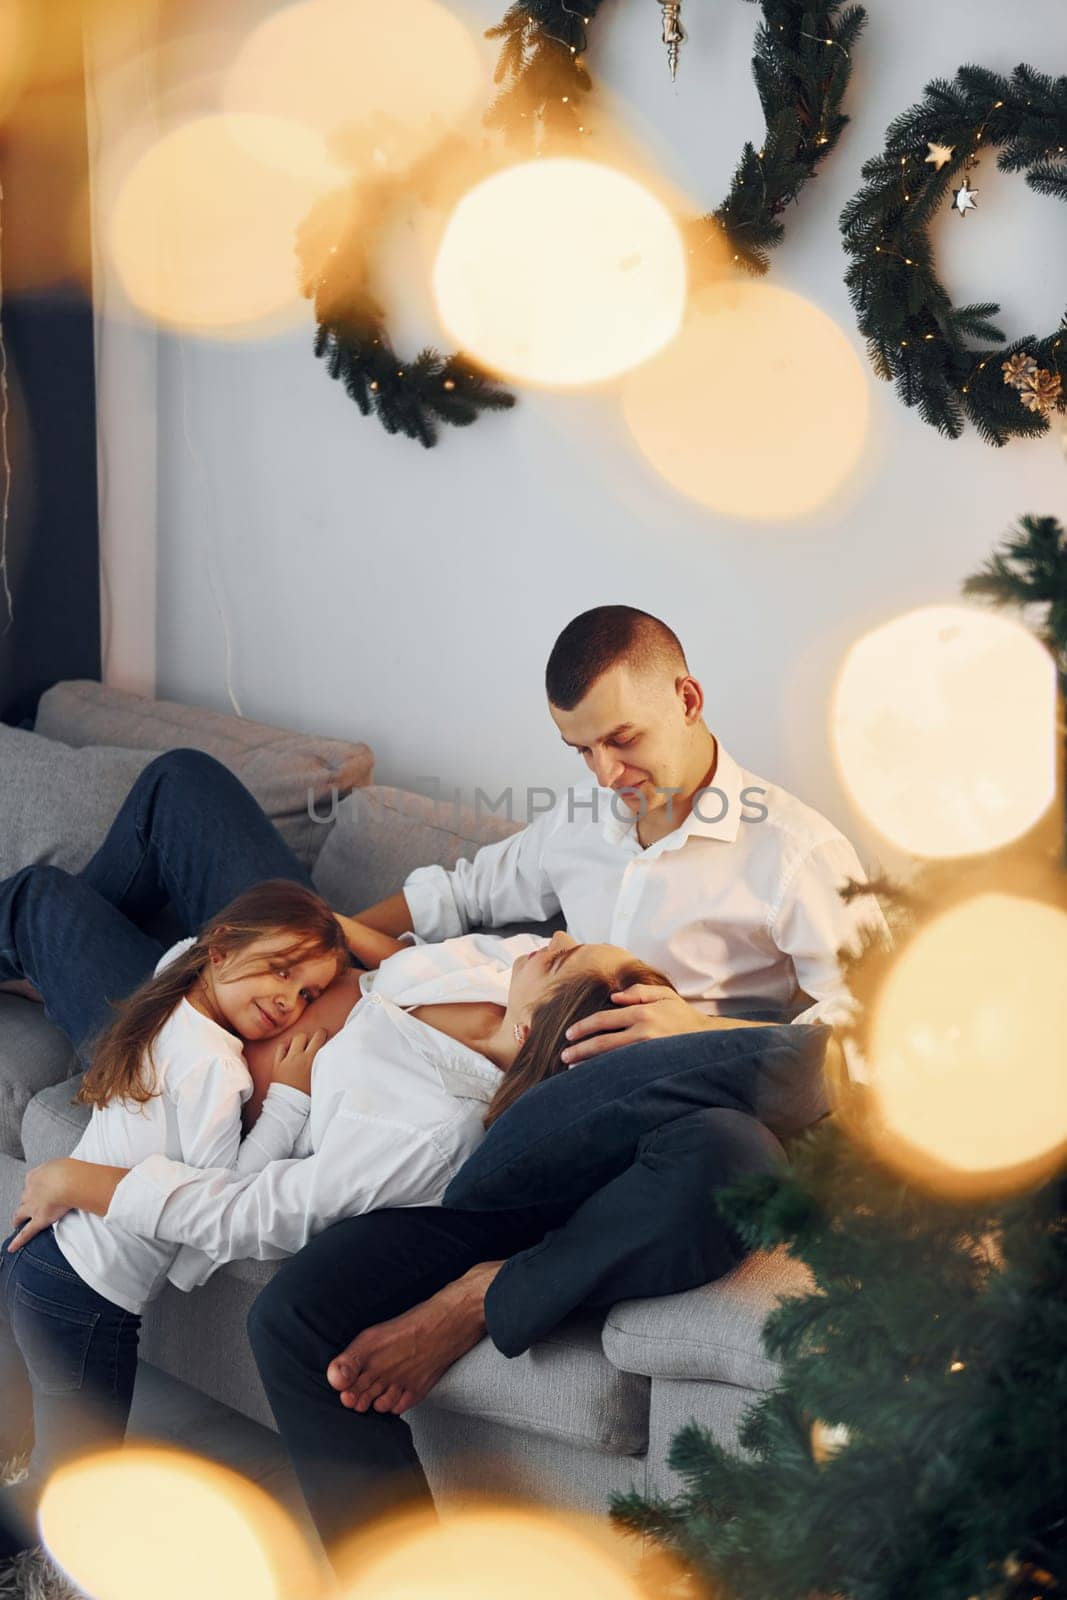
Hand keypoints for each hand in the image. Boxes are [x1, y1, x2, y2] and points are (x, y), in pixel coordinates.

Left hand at [9, 1159, 75, 1251]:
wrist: (68, 1181)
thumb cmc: (70, 1171)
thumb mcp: (64, 1164)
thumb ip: (62, 1169)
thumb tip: (68, 1171)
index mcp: (36, 1176)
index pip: (30, 1182)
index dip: (34, 1187)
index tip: (37, 1188)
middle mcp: (31, 1191)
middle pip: (24, 1198)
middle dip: (25, 1202)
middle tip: (26, 1206)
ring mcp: (33, 1207)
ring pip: (21, 1214)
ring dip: (18, 1219)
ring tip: (17, 1223)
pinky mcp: (38, 1220)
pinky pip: (26, 1233)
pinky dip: (18, 1241)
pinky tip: (12, 1248)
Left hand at [271, 1028, 327, 1094]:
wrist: (290, 1108)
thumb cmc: (308, 1097)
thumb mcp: (320, 1080)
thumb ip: (325, 1066)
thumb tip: (331, 1057)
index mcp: (312, 1060)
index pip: (319, 1037)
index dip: (323, 1035)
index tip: (325, 1037)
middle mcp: (299, 1057)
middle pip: (306, 1036)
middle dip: (311, 1036)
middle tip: (316, 1040)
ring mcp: (287, 1059)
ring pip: (294, 1039)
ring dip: (300, 1040)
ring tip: (303, 1046)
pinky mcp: (277, 1064)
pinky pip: (281, 1047)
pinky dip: (286, 1046)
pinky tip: (290, 1049)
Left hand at [560, 984, 715, 1065]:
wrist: (709, 1039)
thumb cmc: (682, 1015)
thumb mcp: (664, 995)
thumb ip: (638, 992)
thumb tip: (613, 998)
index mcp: (642, 1012)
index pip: (604, 1020)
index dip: (584, 1027)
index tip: (569, 1034)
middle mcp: (643, 1032)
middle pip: (603, 1042)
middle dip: (580, 1049)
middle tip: (563, 1055)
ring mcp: (648, 1051)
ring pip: (611, 1059)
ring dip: (589, 1064)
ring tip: (572, 1068)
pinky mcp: (652, 1066)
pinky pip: (624, 1070)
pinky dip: (607, 1073)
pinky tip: (596, 1077)